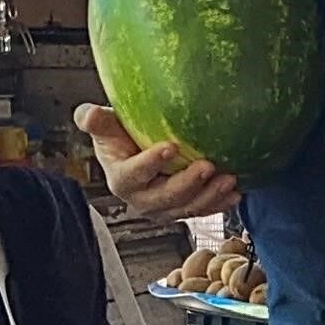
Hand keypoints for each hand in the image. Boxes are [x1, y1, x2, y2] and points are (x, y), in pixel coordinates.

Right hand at [75, 104, 238, 222]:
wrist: (135, 152)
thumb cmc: (120, 136)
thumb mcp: (106, 126)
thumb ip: (96, 121)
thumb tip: (88, 114)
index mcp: (122, 179)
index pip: (134, 174)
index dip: (150, 163)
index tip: (169, 146)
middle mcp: (142, 199)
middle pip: (164, 198)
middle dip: (187, 185)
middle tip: (207, 166)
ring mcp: (164, 208)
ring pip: (186, 208)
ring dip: (209, 197)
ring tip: (229, 180)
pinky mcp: (182, 209)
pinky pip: (201, 211)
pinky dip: (219, 204)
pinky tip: (236, 193)